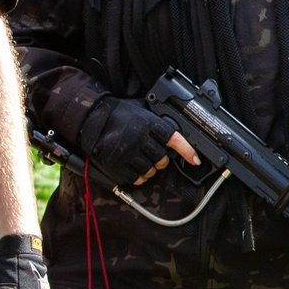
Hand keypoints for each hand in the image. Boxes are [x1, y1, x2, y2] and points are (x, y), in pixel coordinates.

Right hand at [80, 95, 194, 186]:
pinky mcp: (116, 164)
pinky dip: (138, 177)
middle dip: (161, 160)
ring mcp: (127, 152)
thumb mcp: (142, 110)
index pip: (174, 138)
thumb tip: (177, 130)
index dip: (187, 150)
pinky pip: (135, 178)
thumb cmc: (119, 113)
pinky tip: (135, 169)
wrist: (92, 117)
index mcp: (148, 123)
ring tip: (142, 160)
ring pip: (150, 170)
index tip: (196, 160)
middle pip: (162, 159)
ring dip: (150, 169)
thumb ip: (157, 121)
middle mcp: (139, 138)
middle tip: (155, 155)